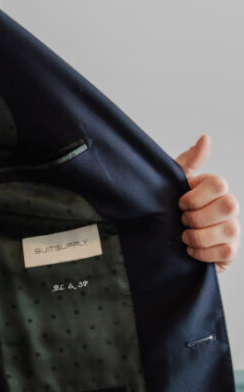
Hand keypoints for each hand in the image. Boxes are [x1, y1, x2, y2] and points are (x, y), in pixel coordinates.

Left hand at [175, 133, 239, 271]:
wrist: (161, 246)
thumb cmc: (168, 213)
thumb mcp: (171, 187)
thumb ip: (188, 164)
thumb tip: (206, 138)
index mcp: (214, 190)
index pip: (219, 183)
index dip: (197, 196)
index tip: (179, 203)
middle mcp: (227, 208)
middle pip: (229, 205)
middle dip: (199, 216)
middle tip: (182, 221)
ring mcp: (231, 231)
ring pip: (229, 229)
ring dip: (200, 236)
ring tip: (185, 238)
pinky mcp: (229, 252)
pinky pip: (226, 251)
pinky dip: (204, 253)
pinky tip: (191, 251)